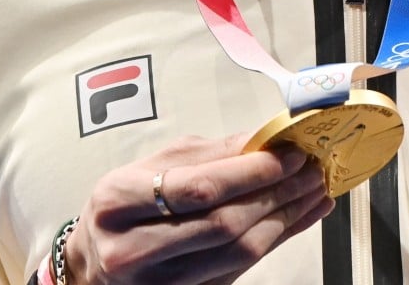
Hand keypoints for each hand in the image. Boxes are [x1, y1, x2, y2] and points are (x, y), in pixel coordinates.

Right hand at [64, 132, 332, 284]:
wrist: (94, 262)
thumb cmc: (124, 206)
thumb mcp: (152, 166)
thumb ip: (209, 153)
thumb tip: (265, 138)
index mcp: (118, 202)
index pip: (199, 187)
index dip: (252, 170)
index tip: (289, 152)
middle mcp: (133, 249)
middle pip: (223, 223)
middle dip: (277, 193)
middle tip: (311, 169)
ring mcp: (158, 282)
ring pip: (238, 252)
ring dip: (285, 218)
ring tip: (314, 191)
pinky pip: (242, 269)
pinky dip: (276, 240)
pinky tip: (298, 218)